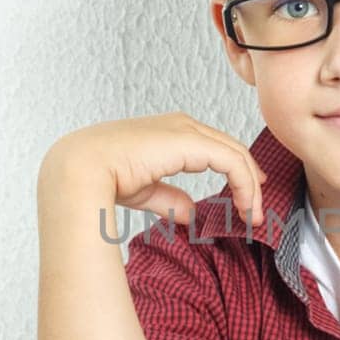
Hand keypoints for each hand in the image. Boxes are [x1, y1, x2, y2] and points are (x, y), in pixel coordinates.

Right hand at [41, 113, 267, 228]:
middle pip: (230, 148)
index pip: (214, 148)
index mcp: (168, 132)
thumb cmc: (101, 177)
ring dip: (251, 186)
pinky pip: (232, 161)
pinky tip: (247, 206)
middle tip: (257, 210)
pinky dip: (246, 184)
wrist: (82, 169)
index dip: (237, 171)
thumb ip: (170, 199)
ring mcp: (187, 130)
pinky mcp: (191, 142)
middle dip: (250, 179)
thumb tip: (190, 213)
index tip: (248, 197)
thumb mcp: (145, 190)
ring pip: (236, 154)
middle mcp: (181, 125)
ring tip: (254, 215)